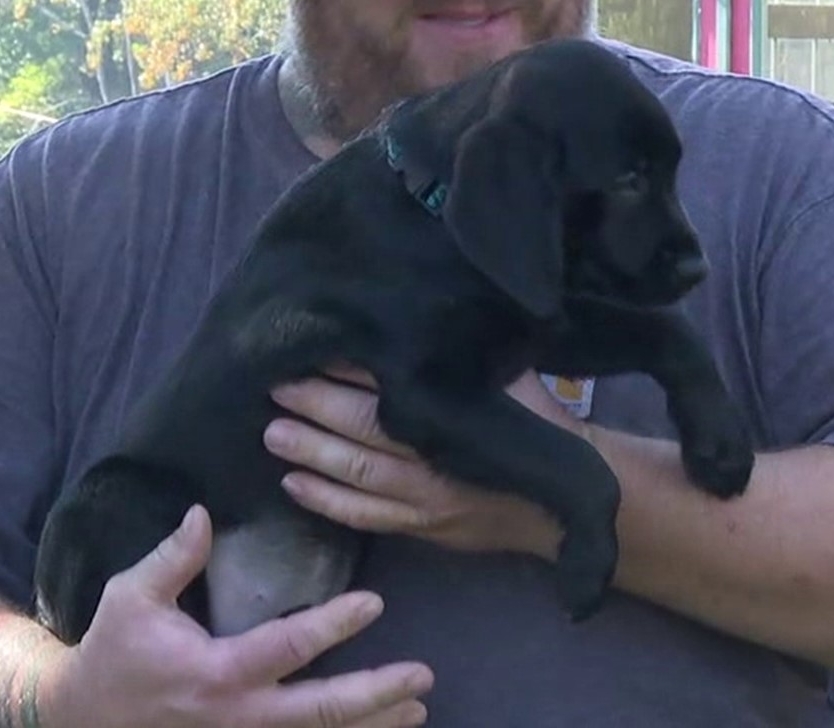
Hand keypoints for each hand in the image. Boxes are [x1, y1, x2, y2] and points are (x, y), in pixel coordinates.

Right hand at [39, 503, 432, 727]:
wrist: (86, 719)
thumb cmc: (114, 651)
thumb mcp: (132, 596)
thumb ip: (172, 557)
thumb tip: (203, 513)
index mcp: (217, 673)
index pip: (289, 647)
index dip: (335, 625)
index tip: (376, 603)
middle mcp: (240, 717)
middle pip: (321, 712)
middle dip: (377, 696)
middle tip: (422, 676)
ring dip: (372, 726)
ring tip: (417, 709)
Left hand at [263, 366, 573, 559]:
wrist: (561, 498)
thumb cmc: (534, 423)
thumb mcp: (509, 376)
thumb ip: (465, 353)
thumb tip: (423, 308)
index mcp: (460, 411)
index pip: (395, 381)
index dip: (350, 366)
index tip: (314, 345)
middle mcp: (438, 453)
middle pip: (368, 425)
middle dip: (317, 404)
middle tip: (275, 385)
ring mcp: (427, 496)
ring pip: (359, 472)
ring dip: (312, 452)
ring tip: (272, 432)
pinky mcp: (420, 526)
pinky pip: (366, 516)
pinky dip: (327, 501)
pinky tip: (293, 484)